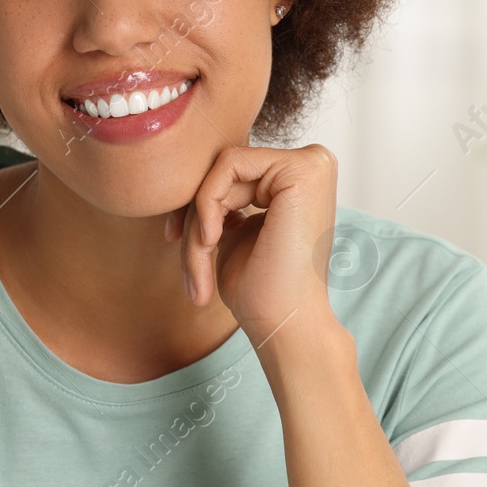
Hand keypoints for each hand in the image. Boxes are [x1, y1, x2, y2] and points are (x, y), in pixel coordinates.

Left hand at [165, 143, 341, 343]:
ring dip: (197, 221)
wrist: (284, 324)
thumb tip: (192, 176)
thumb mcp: (233, 231)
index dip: (195, 205)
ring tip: (198, 267)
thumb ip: (222, 199)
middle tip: (188, 266)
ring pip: (221, 171)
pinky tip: (211, 241)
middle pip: (224, 171)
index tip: (174, 239)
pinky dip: (206, 204)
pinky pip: (227, 165)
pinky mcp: (301, 168)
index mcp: (299, 177)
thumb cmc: (259, 290)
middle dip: (192, 216)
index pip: (229, 173)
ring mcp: (311, 162)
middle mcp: (312, 162)